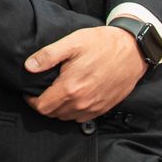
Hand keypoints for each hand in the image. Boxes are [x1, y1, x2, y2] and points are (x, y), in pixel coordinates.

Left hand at [24, 26, 145, 121]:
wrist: (133, 50)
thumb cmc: (102, 44)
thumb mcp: (73, 43)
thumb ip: (48, 55)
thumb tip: (28, 66)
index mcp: (71, 88)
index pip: (43, 107)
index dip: (32, 101)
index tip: (30, 93)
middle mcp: (82, 103)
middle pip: (53, 114)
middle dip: (44, 105)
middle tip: (43, 91)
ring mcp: (94, 107)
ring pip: (67, 118)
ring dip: (59, 109)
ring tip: (57, 93)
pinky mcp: (104, 108)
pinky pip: (82, 118)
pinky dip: (74, 112)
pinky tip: (74, 97)